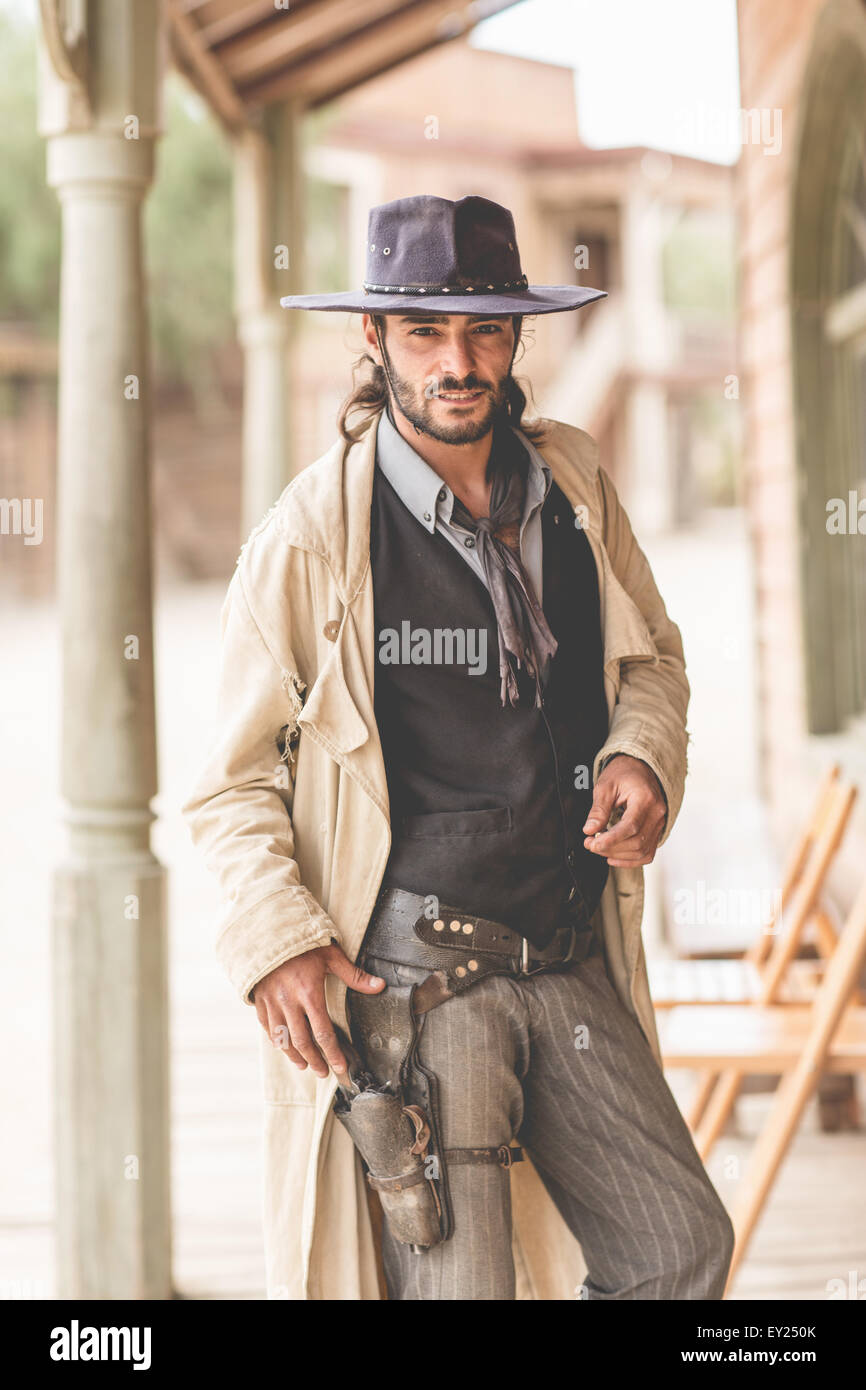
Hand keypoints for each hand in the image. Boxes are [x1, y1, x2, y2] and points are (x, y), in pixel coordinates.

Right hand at [251, 942, 384, 1078]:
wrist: (268, 932)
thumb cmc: (303, 943)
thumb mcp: (331, 955)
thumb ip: (354, 975)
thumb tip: (380, 986)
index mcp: (309, 993)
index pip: (323, 1032)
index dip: (333, 1053)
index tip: (340, 1067)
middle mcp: (289, 1002)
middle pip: (303, 1042)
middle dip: (315, 1060)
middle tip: (324, 1072)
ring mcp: (272, 1002)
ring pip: (283, 1039)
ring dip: (294, 1056)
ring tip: (305, 1065)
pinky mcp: (260, 1000)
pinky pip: (267, 1027)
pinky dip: (276, 1040)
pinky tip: (284, 1047)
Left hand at [582, 754, 667, 867]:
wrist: (639, 768)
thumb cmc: (623, 774)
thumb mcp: (605, 786)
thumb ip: (598, 809)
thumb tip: (589, 830)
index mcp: (646, 798)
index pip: (630, 827)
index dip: (610, 840)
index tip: (591, 843)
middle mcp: (657, 813)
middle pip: (636, 842)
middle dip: (610, 848)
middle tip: (589, 843)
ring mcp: (660, 823)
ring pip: (642, 851)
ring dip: (618, 855)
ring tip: (599, 847)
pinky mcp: (657, 830)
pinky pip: (647, 853)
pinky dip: (630, 860)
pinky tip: (613, 857)